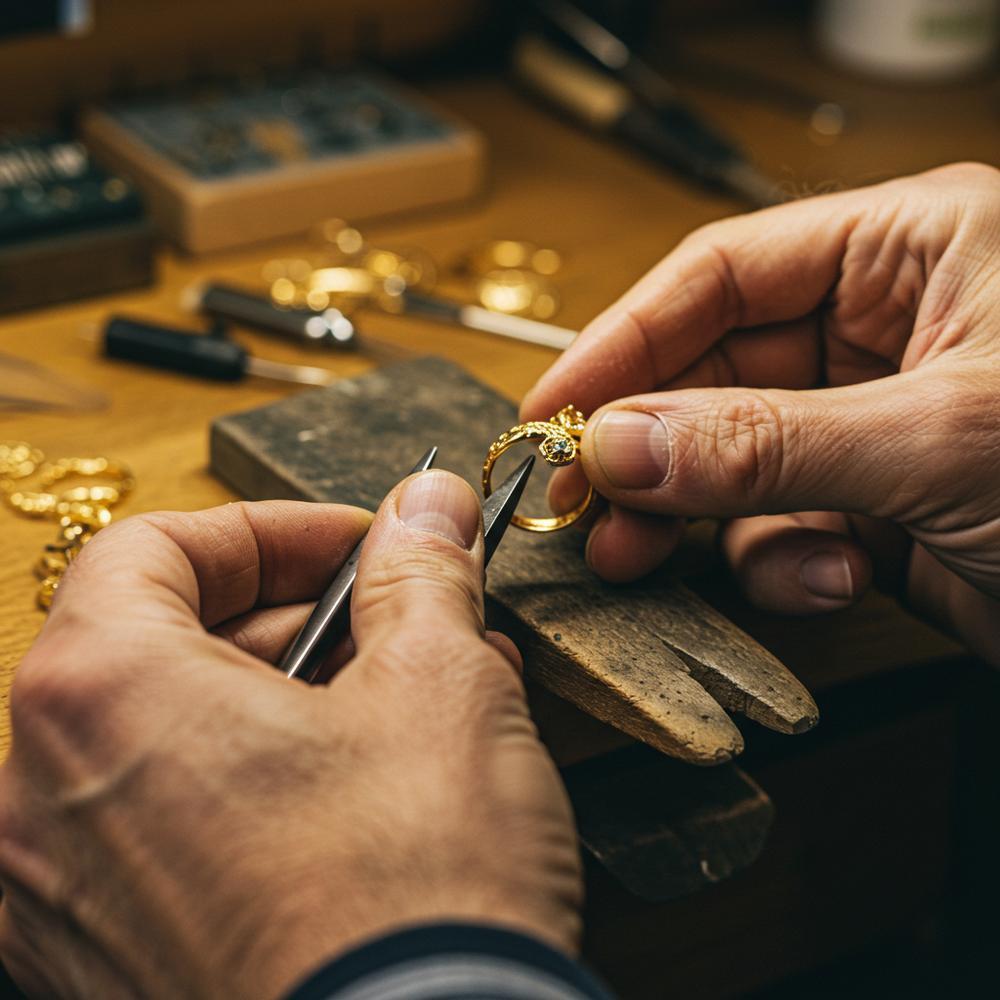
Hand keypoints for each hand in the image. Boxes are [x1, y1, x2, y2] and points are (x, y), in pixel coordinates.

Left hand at [0, 474, 580, 997]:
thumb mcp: (441, 684)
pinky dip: (262, 785)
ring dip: (294, 700)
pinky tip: (369, 796)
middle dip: (301, 618)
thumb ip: (418, 572)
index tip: (362, 546)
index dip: (274, 530)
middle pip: (164, 643)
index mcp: (100, 696)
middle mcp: (41, 800)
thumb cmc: (417, 888)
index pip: (156, 547)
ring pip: (176, 738)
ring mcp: (61, 900)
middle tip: (402, 625)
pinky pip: (175, 828)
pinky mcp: (105, 969)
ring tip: (410, 708)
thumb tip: (426, 503)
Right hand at [523, 163, 999, 664]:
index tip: (551, 412)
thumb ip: (766, 441)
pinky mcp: (883, 511)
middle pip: (711, 376)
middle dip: (647, 448)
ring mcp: (876, 429)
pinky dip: (785, 566)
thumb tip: (621, 442)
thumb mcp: (942, 441)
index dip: (621, 342)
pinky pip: (785, 531)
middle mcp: (883, 334)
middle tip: (581, 506)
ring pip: (736, 465)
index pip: (720, 275)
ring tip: (646, 559)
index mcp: (910, 254)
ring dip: (698, 521)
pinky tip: (832, 579)